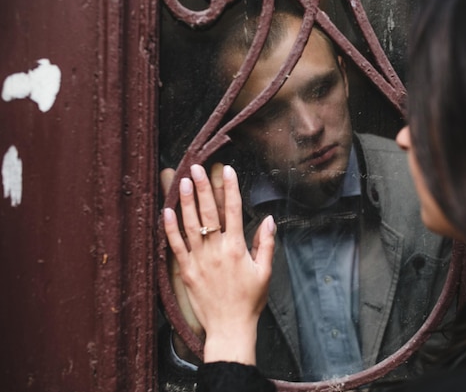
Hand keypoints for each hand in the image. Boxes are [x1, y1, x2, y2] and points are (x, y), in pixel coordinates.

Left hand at [163, 164, 275, 364]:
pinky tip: (167, 212)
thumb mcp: (265, 272)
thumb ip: (266, 244)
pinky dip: (170, 228)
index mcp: (237, 248)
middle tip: (197, 168)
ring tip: (183, 181)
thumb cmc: (250, 301)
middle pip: (209, 212)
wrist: (230, 327)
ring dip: (186, 201)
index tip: (227, 170)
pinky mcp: (187, 271)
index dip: (230, 188)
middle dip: (203, 187)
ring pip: (191, 224)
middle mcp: (217, 250)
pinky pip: (176, 246)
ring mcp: (200, 260)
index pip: (233, 211)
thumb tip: (268, 219)